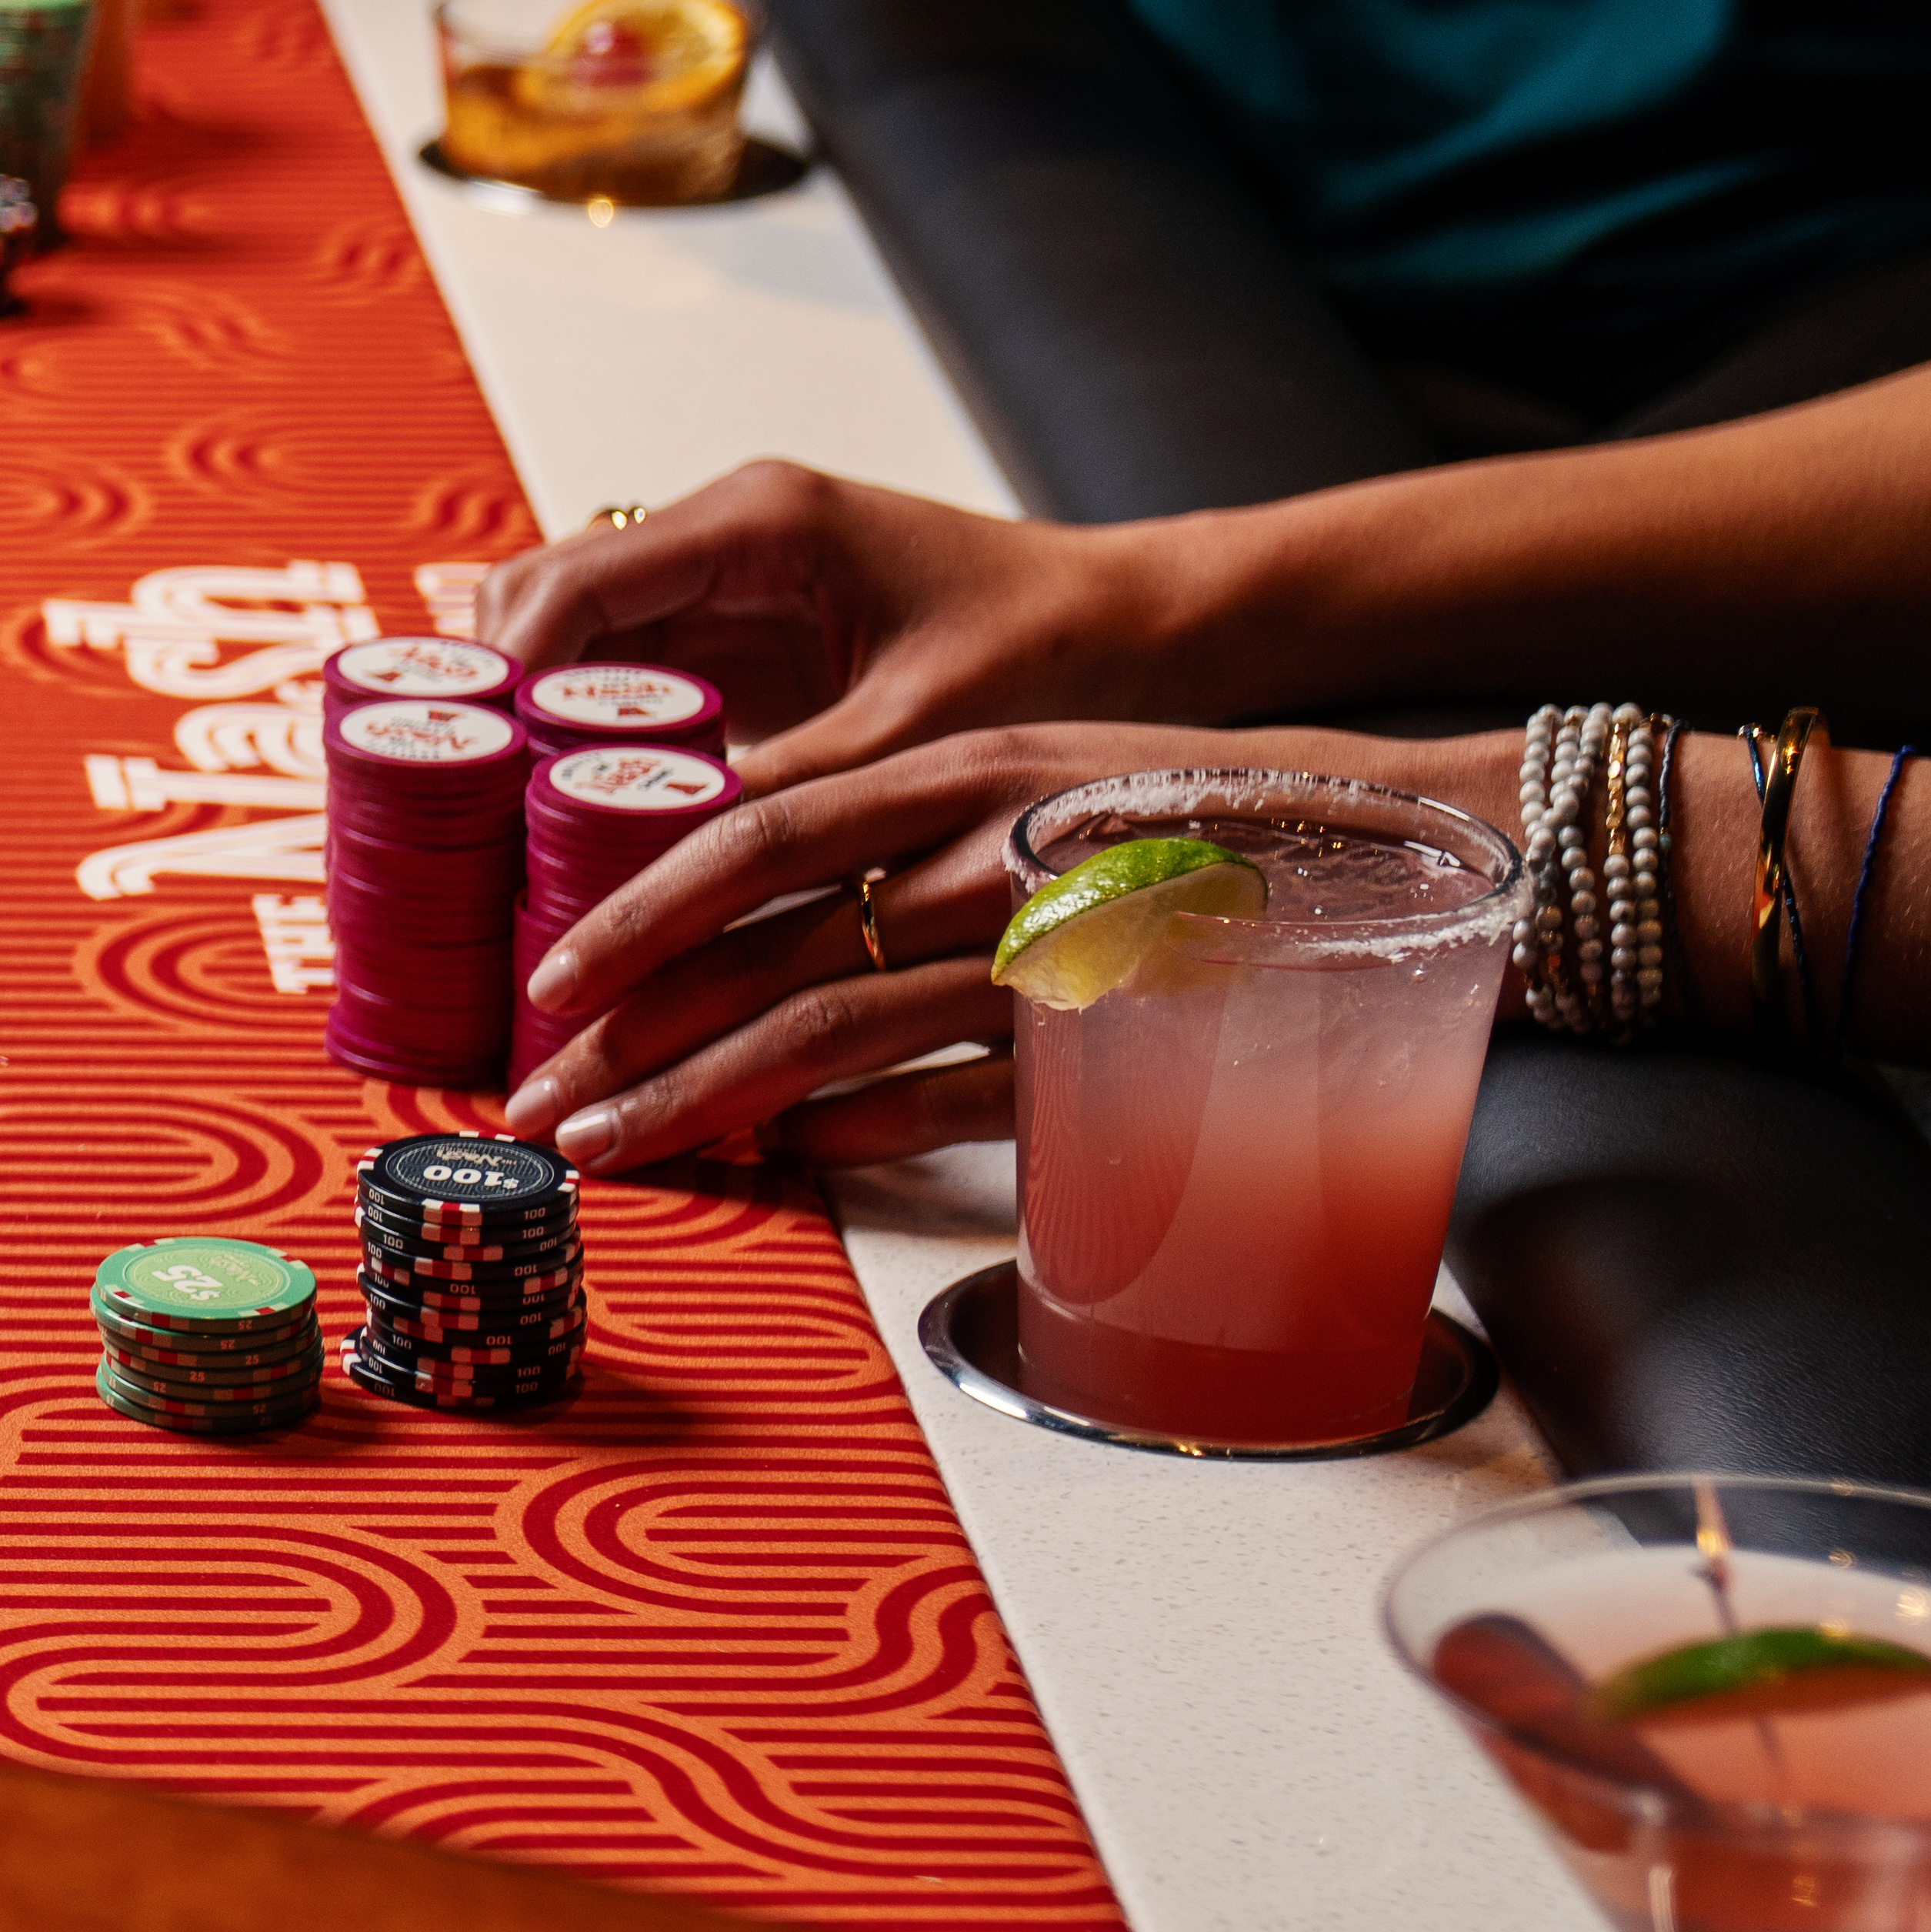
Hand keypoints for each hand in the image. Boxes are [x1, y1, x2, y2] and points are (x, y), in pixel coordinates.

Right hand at [485, 461, 1226, 777]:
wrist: (1136, 629)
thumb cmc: (1053, 652)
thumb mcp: (913, 737)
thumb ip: (779, 788)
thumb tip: (659, 872)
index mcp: (761, 523)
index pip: (573, 582)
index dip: (502, 675)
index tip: (472, 772)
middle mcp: (725, 534)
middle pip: (541, 600)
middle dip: (491, 698)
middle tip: (468, 812)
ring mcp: (724, 583)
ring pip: (566, 638)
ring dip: (528, 720)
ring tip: (501, 825)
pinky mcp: (737, 639)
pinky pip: (618, 678)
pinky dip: (579, 739)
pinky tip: (565, 816)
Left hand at [500, 720, 1461, 1174]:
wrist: (1394, 844)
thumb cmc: (1187, 811)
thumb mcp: (1027, 779)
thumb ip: (895, 829)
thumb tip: (748, 917)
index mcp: (959, 770)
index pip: (750, 832)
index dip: (634, 911)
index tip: (544, 984)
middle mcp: (985, 852)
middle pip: (764, 950)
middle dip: (629, 1037)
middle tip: (536, 1101)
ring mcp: (1045, 952)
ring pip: (828, 1033)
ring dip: (702, 1103)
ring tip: (611, 1152)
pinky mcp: (1107, 1041)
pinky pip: (949, 1101)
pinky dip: (854, 1133)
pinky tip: (783, 1162)